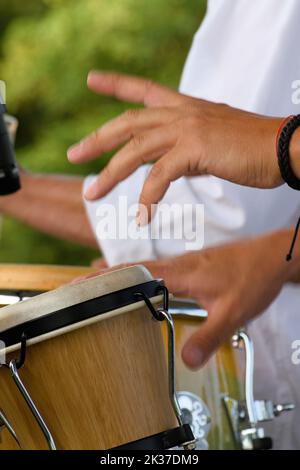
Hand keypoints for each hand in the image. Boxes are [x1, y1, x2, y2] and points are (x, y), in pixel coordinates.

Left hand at [68, 71, 282, 223]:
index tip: (93, 80)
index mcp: (186, 108)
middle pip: (128, 122)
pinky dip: (148, 198)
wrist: (284, 148)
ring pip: (136, 149)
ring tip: (92, 195)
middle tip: (74, 154)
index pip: (144, 90)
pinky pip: (160, 175)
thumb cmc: (253, 148)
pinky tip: (142, 216)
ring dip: (111, 174)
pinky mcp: (196, 148)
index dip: (116, 84)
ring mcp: (188, 128)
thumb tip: (170, 167)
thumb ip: (187, 152)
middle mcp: (182, 113)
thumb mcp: (213, 144)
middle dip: (98, 139)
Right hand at [93, 230, 294, 368]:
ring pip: (145, 267)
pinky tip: (140, 282)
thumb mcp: (232, 312)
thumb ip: (208, 336)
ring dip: (120, 274)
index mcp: (182, 272)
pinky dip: (140, 274)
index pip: (135, 273)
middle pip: (133, 267)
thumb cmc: (254, 276)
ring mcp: (186, 263)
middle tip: (79, 285)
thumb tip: (186, 359)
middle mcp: (180, 264)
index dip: (107, 279)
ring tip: (99, 284)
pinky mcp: (194, 266)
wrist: (273, 257)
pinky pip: (159, 269)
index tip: (83, 282)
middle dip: (104, 276)